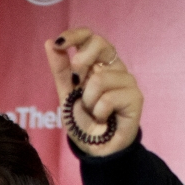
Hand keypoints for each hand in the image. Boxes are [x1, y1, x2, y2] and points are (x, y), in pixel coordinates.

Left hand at [45, 28, 142, 156]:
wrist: (95, 149)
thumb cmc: (83, 122)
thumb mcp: (66, 95)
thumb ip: (60, 70)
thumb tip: (49, 43)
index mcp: (98, 64)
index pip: (90, 37)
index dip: (75, 35)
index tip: (58, 42)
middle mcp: (114, 68)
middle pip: (100, 44)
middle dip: (81, 62)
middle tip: (78, 84)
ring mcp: (127, 81)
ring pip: (99, 78)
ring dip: (88, 101)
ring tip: (94, 112)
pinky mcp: (135, 97)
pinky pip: (108, 98)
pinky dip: (99, 112)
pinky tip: (104, 119)